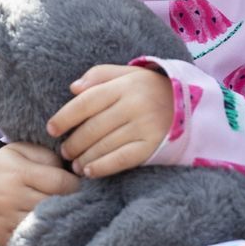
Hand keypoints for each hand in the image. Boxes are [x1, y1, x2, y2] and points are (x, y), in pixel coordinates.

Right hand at [0, 142, 80, 245]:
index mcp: (19, 173)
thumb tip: (71, 170)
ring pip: (45, 225)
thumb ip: (45, 155)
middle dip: (72, 203)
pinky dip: (44, 235)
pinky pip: (32, 240)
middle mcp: (13, 197)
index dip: (76, 185)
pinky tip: (51, 228)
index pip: (60, 182)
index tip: (81, 185)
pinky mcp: (4, 238)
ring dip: (60, 221)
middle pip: (55, 205)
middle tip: (81, 201)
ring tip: (68, 215)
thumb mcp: (17, 151)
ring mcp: (7, 220)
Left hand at [47, 64, 174, 178]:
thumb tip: (73, 88)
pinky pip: (122, 159)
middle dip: (74, 142)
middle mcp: (134, 105)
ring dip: (85, 158)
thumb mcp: (129, 74)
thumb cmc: (152, 88)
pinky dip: (103, 166)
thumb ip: (100, 75)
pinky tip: (90, 171)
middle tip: (64, 152)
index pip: (86, 102)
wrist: (192, 104)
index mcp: (125, 85)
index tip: (52, 129)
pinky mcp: (153, 146)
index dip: (65, 117)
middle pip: (93, 127)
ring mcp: (145, 126)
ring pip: (105, 145)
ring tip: (75, 165)